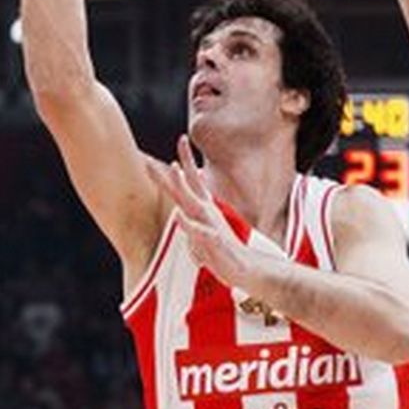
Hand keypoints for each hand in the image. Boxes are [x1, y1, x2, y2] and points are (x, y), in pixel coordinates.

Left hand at [153, 134, 255, 289]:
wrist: (247, 270)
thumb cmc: (223, 253)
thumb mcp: (202, 236)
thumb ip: (190, 224)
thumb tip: (180, 215)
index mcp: (205, 209)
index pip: (194, 181)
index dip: (186, 161)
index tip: (182, 138)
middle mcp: (208, 213)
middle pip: (187, 188)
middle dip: (171, 172)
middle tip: (162, 152)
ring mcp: (211, 226)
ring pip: (194, 203)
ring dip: (182, 186)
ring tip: (173, 169)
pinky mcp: (216, 243)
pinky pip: (202, 232)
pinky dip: (191, 224)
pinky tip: (180, 217)